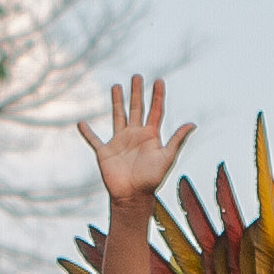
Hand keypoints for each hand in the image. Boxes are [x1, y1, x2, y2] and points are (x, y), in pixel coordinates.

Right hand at [85, 73, 185, 207]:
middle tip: (137, 76)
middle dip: (136, 93)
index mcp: (150, 136)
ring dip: (116, 102)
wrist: (133, 197)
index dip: (157, 96)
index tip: (159, 80)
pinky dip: (87, 132)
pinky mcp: (105, 152)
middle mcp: (135, 135)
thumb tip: (193, 124)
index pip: (155, 111)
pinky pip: (94, 140)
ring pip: (117, 116)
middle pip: (136, 109)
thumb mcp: (166, 158)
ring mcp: (119, 142)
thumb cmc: (152, 180)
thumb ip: (177, 140)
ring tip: (116, 86)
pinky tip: (81, 123)